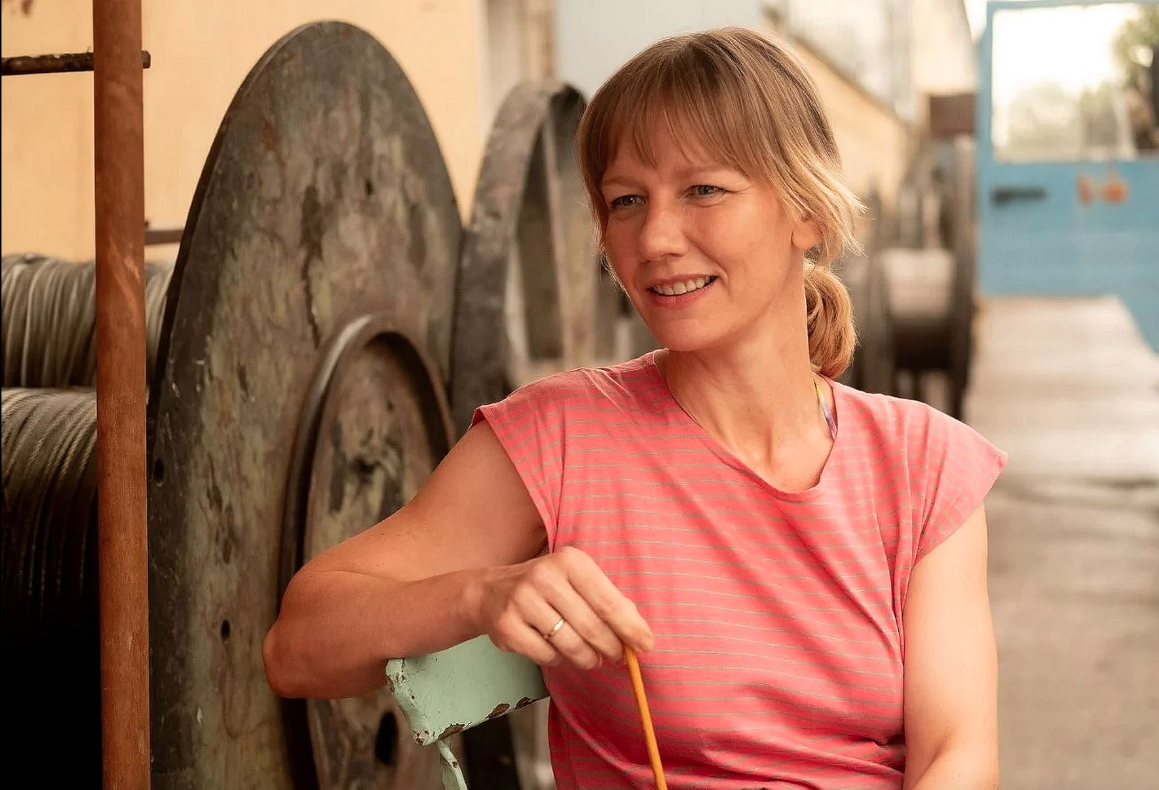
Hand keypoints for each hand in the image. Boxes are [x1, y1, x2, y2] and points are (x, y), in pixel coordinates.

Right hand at [472, 545, 654, 669]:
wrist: (490, 592)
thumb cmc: (546, 587)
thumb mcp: (574, 580)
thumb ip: (605, 599)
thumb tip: (638, 631)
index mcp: (569, 561)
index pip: (608, 601)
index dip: (630, 628)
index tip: (646, 646)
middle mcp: (545, 577)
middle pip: (592, 627)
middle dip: (612, 648)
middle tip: (620, 658)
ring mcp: (523, 602)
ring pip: (571, 645)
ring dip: (588, 658)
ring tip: (592, 658)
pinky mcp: (508, 627)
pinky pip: (548, 656)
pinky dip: (560, 660)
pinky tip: (559, 651)